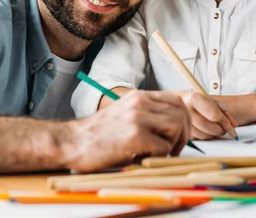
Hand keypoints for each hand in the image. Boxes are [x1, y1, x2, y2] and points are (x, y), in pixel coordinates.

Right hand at [66, 90, 190, 171]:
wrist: (71, 142)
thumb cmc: (98, 134)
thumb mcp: (125, 113)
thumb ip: (148, 114)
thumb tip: (175, 126)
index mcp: (139, 96)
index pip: (177, 100)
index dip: (183, 119)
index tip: (177, 135)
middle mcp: (140, 102)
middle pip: (181, 113)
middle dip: (184, 134)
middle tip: (174, 149)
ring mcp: (137, 118)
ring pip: (176, 127)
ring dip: (174, 145)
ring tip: (161, 154)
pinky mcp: (134, 136)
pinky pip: (163, 147)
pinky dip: (160, 156)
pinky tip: (145, 158)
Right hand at [177, 92, 237, 139]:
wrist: (184, 101)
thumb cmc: (203, 101)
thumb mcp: (215, 101)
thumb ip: (225, 112)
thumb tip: (232, 126)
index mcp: (194, 98)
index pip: (212, 114)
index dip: (223, 121)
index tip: (228, 124)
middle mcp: (185, 110)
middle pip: (207, 126)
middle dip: (219, 130)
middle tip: (225, 129)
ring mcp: (181, 121)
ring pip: (203, 134)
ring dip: (214, 134)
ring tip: (217, 128)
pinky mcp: (182, 131)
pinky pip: (198, 138)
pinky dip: (206, 136)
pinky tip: (208, 130)